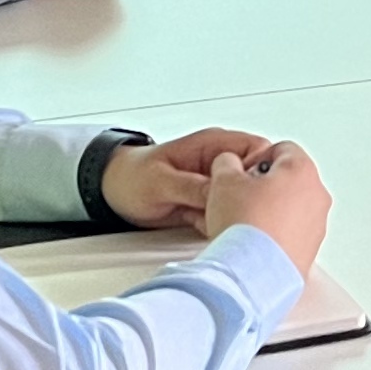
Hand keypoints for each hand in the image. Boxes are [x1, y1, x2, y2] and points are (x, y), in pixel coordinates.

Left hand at [101, 128, 254, 229]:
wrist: (112, 192)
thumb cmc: (131, 176)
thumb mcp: (160, 182)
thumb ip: (191, 186)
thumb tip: (222, 192)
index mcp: (212, 145)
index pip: (257, 149)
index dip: (258, 171)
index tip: (247, 191)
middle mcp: (218, 164)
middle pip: (254, 180)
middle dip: (243, 199)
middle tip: (221, 210)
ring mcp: (215, 185)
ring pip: (242, 202)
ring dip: (228, 215)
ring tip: (201, 218)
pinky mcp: (210, 205)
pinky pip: (226, 217)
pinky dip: (216, 224)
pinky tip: (197, 224)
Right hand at [200, 141, 331, 277]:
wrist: (252, 274)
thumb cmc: (244, 225)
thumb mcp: (223, 180)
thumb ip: (227, 163)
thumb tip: (230, 165)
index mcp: (302, 170)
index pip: (282, 149)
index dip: (256, 159)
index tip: (241, 174)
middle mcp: (317, 197)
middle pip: (288, 181)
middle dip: (263, 187)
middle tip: (240, 198)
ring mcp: (316, 227)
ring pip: (290, 210)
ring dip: (269, 213)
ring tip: (243, 225)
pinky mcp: (309, 253)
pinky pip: (290, 236)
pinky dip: (274, 237)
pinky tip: (252, 244)